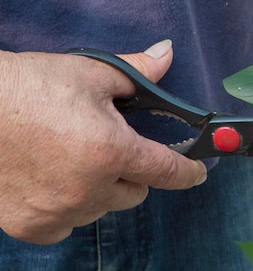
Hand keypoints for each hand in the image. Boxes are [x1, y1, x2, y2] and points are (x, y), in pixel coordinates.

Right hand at [0, 40, 206, 243]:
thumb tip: (166, 54)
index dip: (188, 172)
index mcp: (111, 151)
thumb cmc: (28, 87)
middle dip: (132, 170)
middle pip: (136, 192)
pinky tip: (55, 179)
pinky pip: (69, 224)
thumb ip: (138, 72)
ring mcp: (58, 211)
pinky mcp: (31, 225)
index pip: (167, 171)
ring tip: (73, 157)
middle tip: (109, 146)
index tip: (198, 172)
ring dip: (100, 188)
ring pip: (103, 207)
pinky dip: (69, 206)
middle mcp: (88, 189)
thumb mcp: (91, 73)